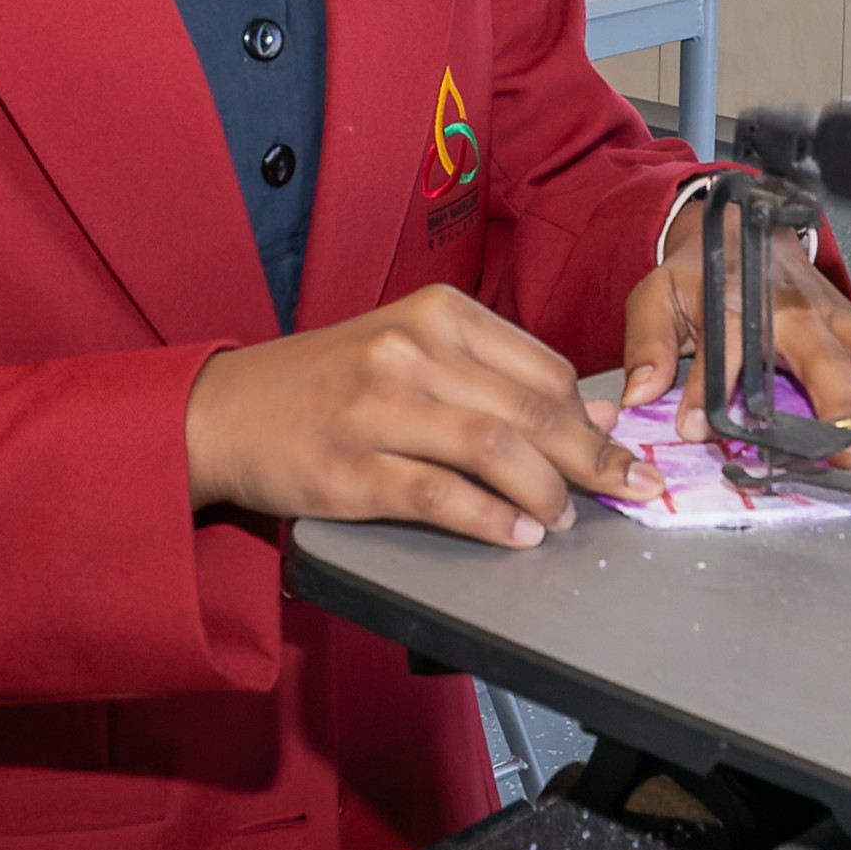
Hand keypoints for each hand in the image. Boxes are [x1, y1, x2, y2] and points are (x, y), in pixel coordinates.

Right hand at [186, 286, 661, 546]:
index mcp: (437, 314)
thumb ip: (497, 377)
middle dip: (592, 459)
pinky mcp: (349, 467)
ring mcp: (377, 408)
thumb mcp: (413, 353)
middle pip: (532, 410)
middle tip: (627, 491)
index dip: (590, 420)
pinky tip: (516, 535)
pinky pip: (439, 496)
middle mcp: (410, 351)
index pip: (544, 370)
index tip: (620, 453)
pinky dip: (490, 520)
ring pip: (495, 449)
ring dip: (546, 492)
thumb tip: (592, 417)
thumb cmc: (329, 383)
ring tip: (562, 519)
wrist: (224, 410)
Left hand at [616, 194, 850, 450]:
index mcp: (742, 307)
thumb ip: (648, 344)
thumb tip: (641, 394)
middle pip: (822, 356)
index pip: (726, 353)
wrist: (744, 226)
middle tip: (847, 446)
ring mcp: (835, 316)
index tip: (698, 428)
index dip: (707, 393)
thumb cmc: (705, 272)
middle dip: (837, 402)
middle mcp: (796, 313)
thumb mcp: (658, 295)